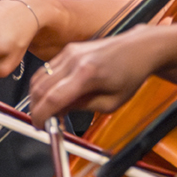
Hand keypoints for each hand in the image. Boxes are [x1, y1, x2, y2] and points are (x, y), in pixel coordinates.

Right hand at [28, 25, 167, 122]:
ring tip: (50, 110)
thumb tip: (59, 112)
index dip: (41, 116)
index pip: (53, 98)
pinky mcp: (69, 50)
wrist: (139, 49)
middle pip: (40, 87)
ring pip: (39, 77)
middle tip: (44, 122)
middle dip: (37, 108)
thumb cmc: (131, 74)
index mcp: (87, 74)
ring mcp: (69, 52)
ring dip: (38, 96)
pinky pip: (47, 69)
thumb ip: (83, 107)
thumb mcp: (111, 102)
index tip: (40, 127)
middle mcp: (74, 60)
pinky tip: (53, 95)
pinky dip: (44, 85)